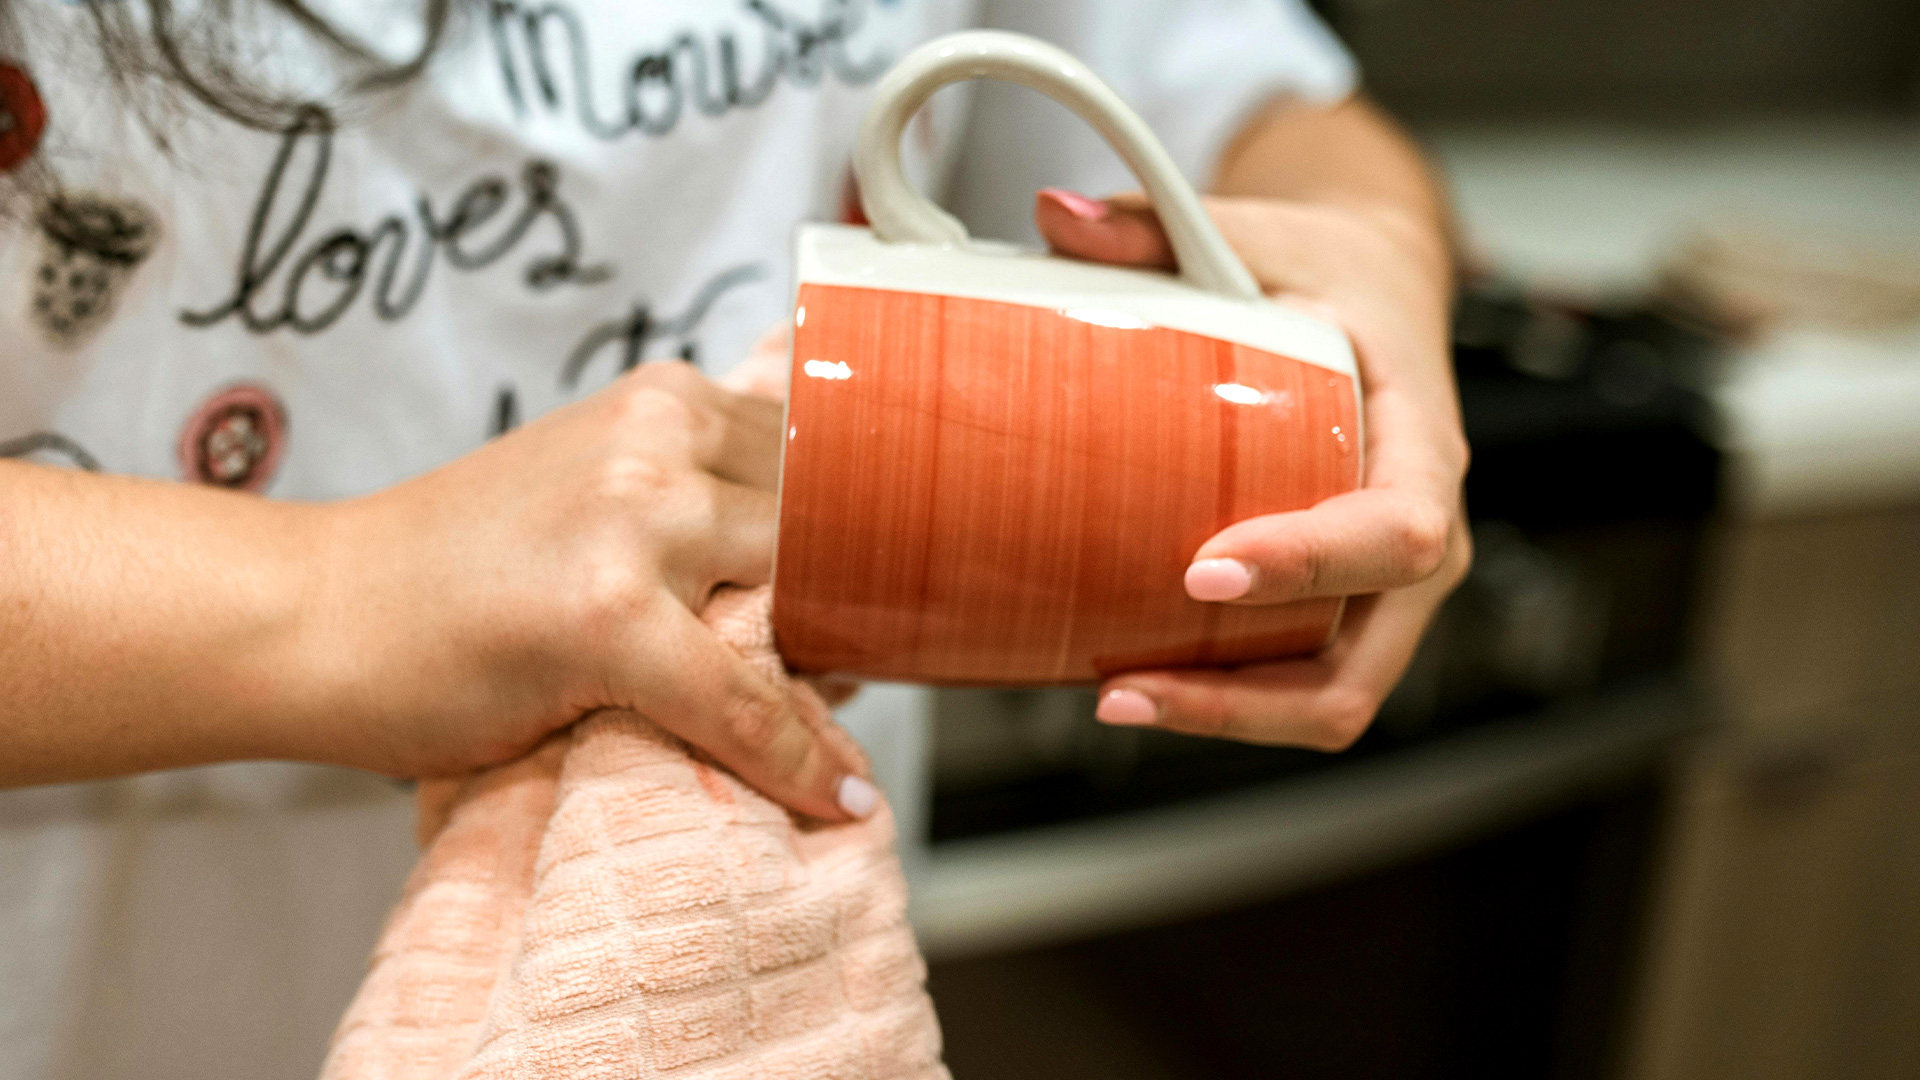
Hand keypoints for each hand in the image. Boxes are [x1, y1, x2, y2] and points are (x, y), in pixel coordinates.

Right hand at [310, 361, 874, 818]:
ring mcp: (636, 520)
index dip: (867, 535)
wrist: (314, 617)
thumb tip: (838, 584)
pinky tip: (832, 796)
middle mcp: (659, 440)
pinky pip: (744, 702)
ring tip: (839, 717)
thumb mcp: (595, 496)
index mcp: (665, 402)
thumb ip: (702, 507)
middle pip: (831, 527)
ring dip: (836, 671)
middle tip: (867, 665)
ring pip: (805, 602)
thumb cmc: (455, 576)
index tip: (897, 590)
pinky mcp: (608, 613)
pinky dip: (793, 758)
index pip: (826, 459)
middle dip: (860, 600)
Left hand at [1036, 187, 1470, 748]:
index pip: (1395, 529)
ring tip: (1115, 698)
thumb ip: (1158, 225)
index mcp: (1424, 436)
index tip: (1201, 570)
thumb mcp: (1258, 228)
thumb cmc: (1326, 272)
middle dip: (1247, 697)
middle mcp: (1427, 531)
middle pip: (1366, 663)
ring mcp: (1390, 587)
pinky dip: (1231, 701)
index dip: (1308, 563)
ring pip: (1335, 695)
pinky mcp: (1347, 608)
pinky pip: (1304, 680)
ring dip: (1229, 717)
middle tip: (1125, 684)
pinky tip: (1138, 678)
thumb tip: (1051, 216)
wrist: (1379, 294)